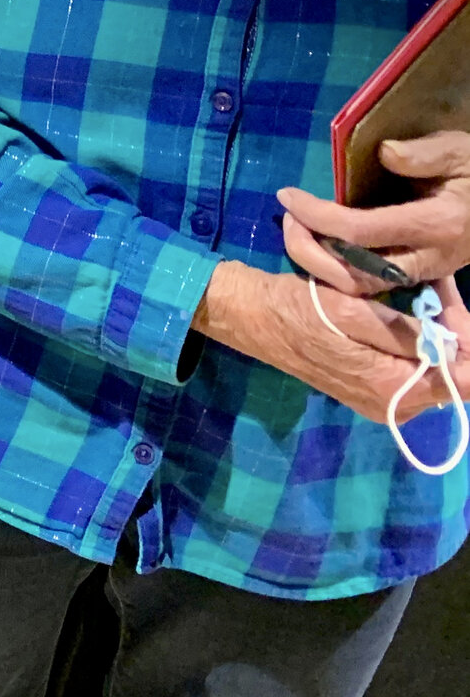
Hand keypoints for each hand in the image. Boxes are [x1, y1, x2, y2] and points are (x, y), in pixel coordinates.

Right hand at [197, 262, 469, 424]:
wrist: (248, 315)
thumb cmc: (295, 310)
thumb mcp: (350, 311)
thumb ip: (407, 331)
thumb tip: (453, 339)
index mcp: (392, 391)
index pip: (464, 382)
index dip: (468, 343)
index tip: (450, 307)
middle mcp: (393, 406)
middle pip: (453, 375)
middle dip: (452, 331)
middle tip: (437, 290)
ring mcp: (383, 399)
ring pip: (435, 368)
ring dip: (436, 331)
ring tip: (423, 293)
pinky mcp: (372, 386)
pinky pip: (413, 366)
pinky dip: (416, 338)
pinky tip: (404, 309)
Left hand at [280, 131, 469, 292]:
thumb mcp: (459, 151)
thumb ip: (423, 154)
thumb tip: (385, 153)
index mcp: (436, 224)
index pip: (361, 232)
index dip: (317, 216)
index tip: (288, 195)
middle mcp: (427, 258)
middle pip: (355, 276)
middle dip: (310, 253)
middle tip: (287, 219)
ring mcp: (424, 272)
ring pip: (361, 287)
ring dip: (320, 264)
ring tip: (298, 228)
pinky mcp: (419, 275)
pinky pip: (371, 283)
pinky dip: (339, 269)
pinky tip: (321, 241)